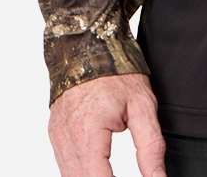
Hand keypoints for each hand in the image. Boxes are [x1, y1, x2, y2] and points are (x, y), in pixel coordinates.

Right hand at [47, 72, 167, 176]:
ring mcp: (57, 138)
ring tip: (113, 173)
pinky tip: (98, 171)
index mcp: (88, 132)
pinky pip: (65, 166)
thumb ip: (151, 146)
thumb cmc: (116, 71)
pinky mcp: (55, 135)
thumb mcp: (143, 105)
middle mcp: (67, 139)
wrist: (88, 42)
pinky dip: (81, 172)